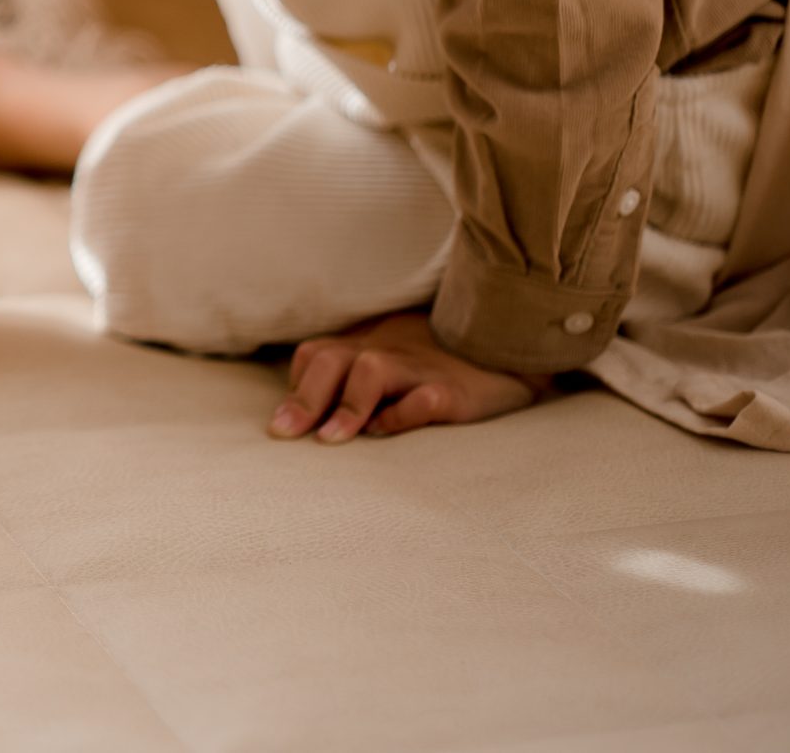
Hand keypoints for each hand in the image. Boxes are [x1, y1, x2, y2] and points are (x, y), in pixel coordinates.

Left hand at [268, 310, 544, 442]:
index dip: (297, 387)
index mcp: (366, 348)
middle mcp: (386, 354)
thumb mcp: (389, 365)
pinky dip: (405, 413)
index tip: (282, 426)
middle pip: (330, 359)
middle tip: (283, 435)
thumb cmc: (435, 366)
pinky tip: (389, 432)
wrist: (507, 352)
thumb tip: (305, 423)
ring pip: (372, 369)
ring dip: (347, 405)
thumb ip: (350, 383)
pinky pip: (426, 397)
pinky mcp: (455, 393)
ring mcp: (420, 370)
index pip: (315, 356)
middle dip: (303, 398)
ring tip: (330, 441)